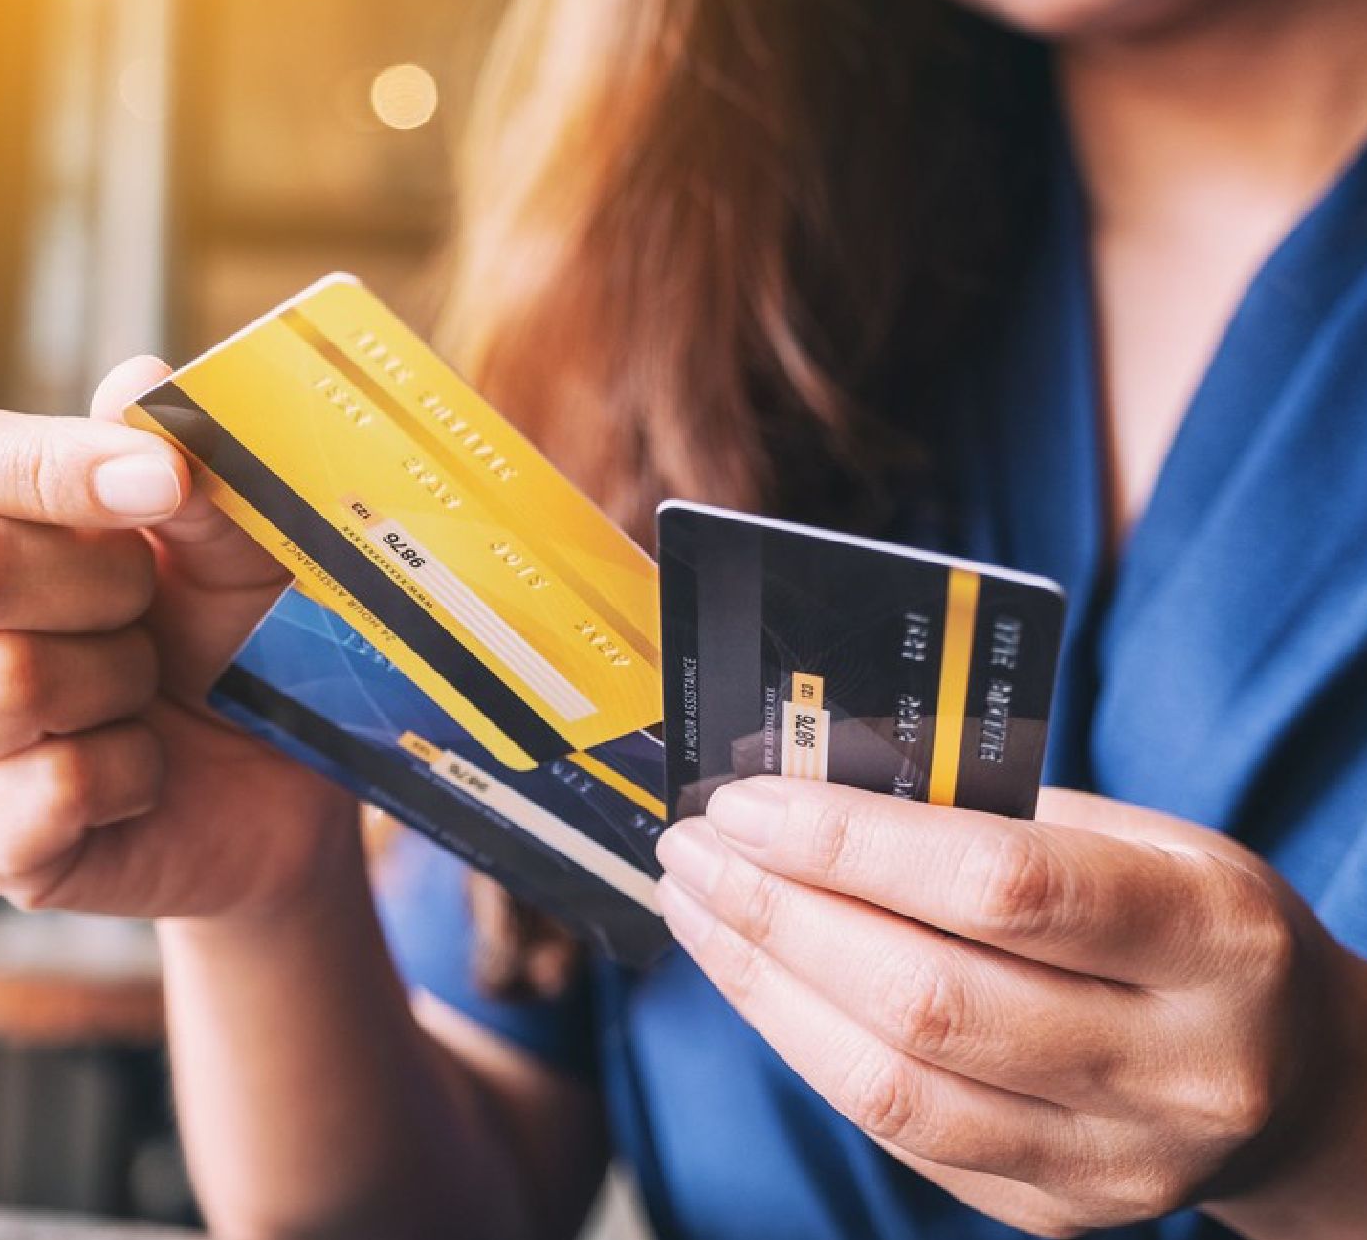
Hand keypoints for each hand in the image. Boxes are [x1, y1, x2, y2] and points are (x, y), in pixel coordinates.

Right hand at [0, 357, 359, 920]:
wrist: (280, 788)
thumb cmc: (242, 647)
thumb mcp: (244, 554)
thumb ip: (197, 473)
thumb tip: (140, 381)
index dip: (50, 464)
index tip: (163, 483)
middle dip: (100, 587)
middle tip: (156, 615)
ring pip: (5, 684)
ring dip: (121, 686)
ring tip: (150, 697)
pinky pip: (50, 791)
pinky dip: (132, 777)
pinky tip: (144, 776)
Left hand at [655, 778, 1366, 1237]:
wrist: (1289, 1076)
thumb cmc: (1190, 920)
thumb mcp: (1139, 835)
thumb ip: (991, 814)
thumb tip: (812, 783)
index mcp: (1210, 939)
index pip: (1002, 887)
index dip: (850, 842)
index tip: (745, 803)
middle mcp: (1175, 1069)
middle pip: (924, 999)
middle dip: (776, 915)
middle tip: (691, 848)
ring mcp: (1113, 1162)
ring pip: (890, 1085)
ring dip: (762, 986)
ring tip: (697, 907)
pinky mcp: (1052, 1210)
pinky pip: (895, 1130)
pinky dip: (805, 1042)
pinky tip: (757, 977)